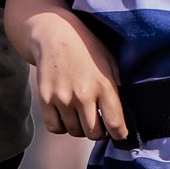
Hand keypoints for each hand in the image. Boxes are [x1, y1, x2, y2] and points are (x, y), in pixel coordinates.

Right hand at [19, 5, 127, 141]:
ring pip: (75, 132)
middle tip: (99, 124)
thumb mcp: (109, 62)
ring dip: (80, 128)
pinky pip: (55, 127)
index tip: (119, 133)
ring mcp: (62, 98)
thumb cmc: (86, 48)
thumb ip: (117, 87)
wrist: (54, 34)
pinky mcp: (45, 99)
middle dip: (99, 132)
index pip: (115, 124)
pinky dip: (62, 126)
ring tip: (82, 116)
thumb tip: (124, 114)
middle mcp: (83, 94)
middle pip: (94, 133)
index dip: (119, 134)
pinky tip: (67, 115)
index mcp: (103, 85)